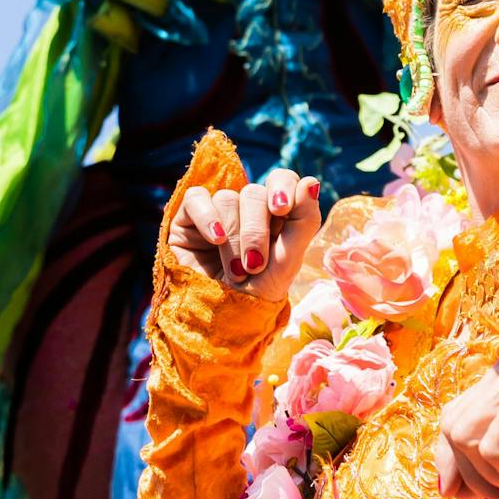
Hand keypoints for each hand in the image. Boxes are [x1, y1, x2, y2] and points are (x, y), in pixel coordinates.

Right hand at [167, 166, 322, 301]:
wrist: (218, 320)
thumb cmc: (258, 292)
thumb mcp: (288, 261)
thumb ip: (304, 221)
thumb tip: (311, 181)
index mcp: (277, 213)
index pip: (283, 179)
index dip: (283, 187)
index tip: (282, 209)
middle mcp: (248, 209)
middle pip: (255, 193)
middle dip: (257, 230)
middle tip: (255, 264)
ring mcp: (218, 212)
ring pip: (228, 199)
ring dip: (234, 239)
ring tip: (236, 271)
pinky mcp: (187, 219)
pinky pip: (197, 198)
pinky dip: (208, 217)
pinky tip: (215, 240)